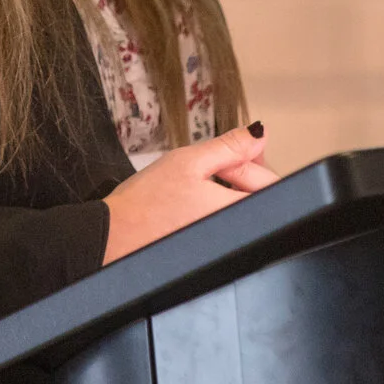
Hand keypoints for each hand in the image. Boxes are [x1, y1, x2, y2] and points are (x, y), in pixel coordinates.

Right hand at [100, 121, 279, 264]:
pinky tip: (200, 195)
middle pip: (261, 198)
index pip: (270, 185)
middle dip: (247, 173)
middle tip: (218, 161)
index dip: (255, 162)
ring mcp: (223, 242)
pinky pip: (228, 220)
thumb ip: (229, 147)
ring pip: (244, 208)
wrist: (113, 236)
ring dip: (234, 187)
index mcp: (233, 210)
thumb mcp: (188, 161)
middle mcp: (234, 232)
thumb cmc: (145, 202)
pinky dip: (221, 202)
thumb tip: (259, 135)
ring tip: (206, 177)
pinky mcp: (210, 247)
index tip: (234, 151)